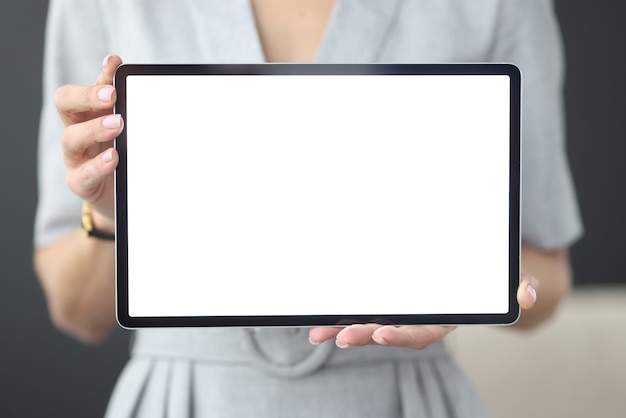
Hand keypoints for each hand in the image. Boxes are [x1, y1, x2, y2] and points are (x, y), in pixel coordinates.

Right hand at [55, 54, 123, 221]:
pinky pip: (83, 174)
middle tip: (111, 95)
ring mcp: (76, 158)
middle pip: (65, 104)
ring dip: (94, 129)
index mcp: (89, 114)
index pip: (87, 87)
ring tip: (118, 124)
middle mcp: (77, 131)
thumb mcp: (129, 131)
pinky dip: (98, 165)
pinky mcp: (81, 184)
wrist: (124, 197)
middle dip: (86, 96)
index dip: (99, 75)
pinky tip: (113, 157)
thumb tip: (129, 74)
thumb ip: (129, 106)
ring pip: (70, 138)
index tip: (115, 64)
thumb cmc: (124, 157)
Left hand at [308, 273, 538, 349]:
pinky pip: (368, 312)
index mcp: (446, 319)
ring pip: (373, 325)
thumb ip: (520, 286)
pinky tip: (324, 320)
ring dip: (345, 329)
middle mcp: (423, 320)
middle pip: (390, 332)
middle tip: (338, 336)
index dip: (402, 335)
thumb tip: (527, 293)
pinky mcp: (393, 305)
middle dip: (363, 335)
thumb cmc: (492, 279)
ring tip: (318, 333)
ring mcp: (406, 314)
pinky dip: (346, 317)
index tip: (379, 333)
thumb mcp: (510, 279)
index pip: (423, 332)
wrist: (483, 280)